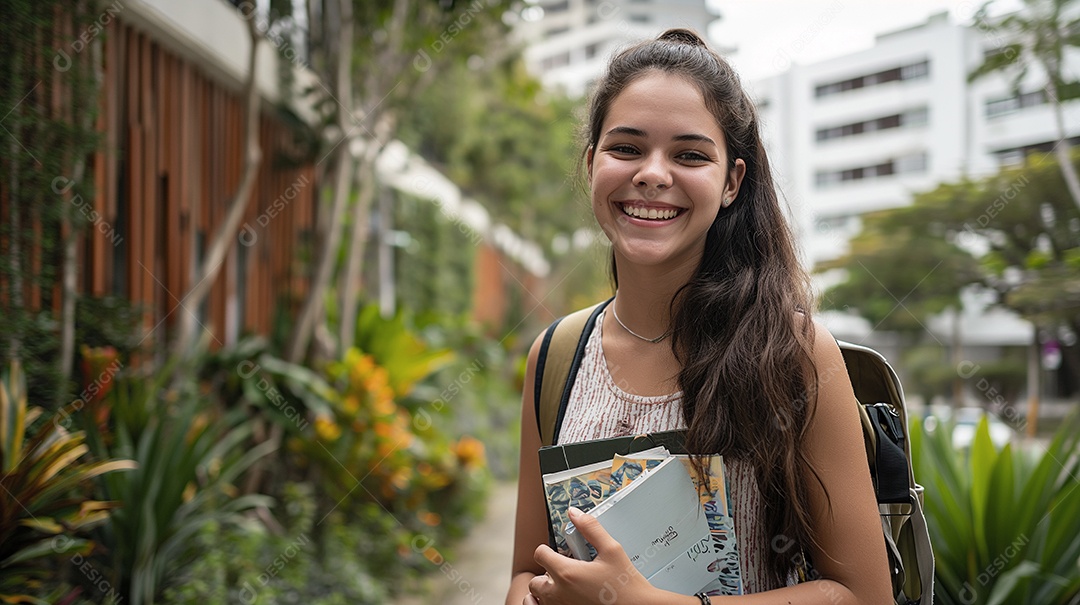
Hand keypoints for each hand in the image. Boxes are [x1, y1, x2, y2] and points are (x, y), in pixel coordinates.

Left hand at [526, 507, 655, 604]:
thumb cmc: (626, 585)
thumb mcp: (612, 550)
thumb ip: (591, 528)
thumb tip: (574, 513)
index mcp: (566, 573)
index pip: (540, 554)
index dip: (547, 550)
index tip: (558, 553)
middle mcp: (558, 593)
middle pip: (536, 580)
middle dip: (546, 574)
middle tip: (565, 572)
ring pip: (538, 598)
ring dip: (546, 591)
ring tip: (564, 587)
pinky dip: (547, 604)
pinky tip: (563, 599)